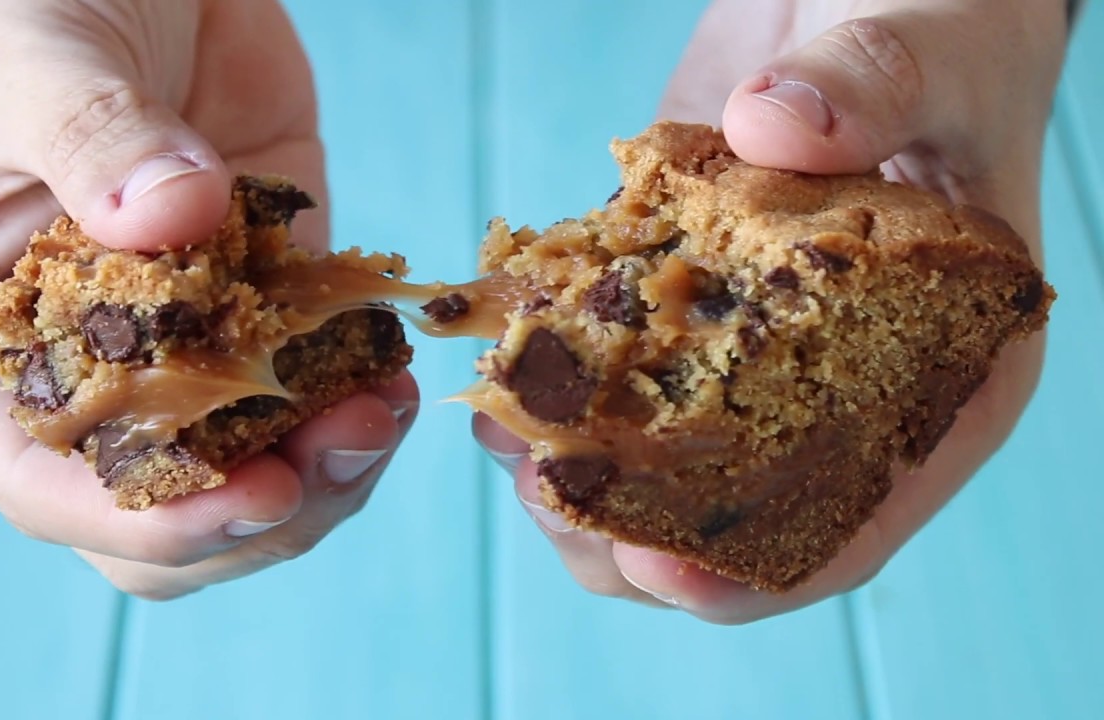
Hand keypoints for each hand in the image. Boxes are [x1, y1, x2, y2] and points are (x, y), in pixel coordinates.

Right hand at [0, 0, 417, 599]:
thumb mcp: (28, 67)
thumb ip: (91, 142)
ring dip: (324, 464)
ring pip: (244, 463)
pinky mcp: (256, 297)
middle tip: (341, 452)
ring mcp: (169, 341)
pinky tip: (390, 371)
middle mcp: (69, 367)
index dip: (149, 517)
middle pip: (157, 504)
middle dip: (257, 507)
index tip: (255, 495)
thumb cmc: (27, 8)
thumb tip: (176, 219)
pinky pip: (308, 378)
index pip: (43, 483)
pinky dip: (353, 392)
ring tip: (382, 414)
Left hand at [475, 0, 1066, 622]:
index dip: (762, 571)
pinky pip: (615, 373)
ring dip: (576, 470)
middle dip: (634, 531)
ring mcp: (754, 349)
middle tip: (550, 488)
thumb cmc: (950, 24)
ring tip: (511, 430)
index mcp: (940, 372)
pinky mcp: (683, 295)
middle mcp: (843, 385)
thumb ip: (873, 86)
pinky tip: (502, 364)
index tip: (665, 574)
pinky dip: (554, 384)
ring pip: (661, 468)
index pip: (860, 516)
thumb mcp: (935, 47)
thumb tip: (780, 128)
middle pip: (735, 521)